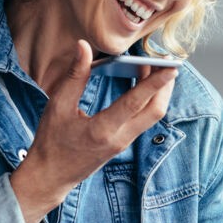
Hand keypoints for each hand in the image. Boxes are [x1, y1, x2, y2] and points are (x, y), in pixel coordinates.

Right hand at [10, 40, 177, 222]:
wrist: (52, 176)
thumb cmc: (51, 141)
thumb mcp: (57, 105)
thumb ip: (74, 76)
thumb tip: (83, 46)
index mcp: (102, 130)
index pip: (135, 103)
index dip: (155, 83)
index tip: (171, 68)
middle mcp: (120, 138)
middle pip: (155, 111)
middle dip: (166, 86)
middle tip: (167, 61)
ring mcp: (124, 142)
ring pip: (153, 116)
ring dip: (159, 92)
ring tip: (156, 67)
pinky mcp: (124, 142)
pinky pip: (144, 119)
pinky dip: (148, 100)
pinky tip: (142, 82)